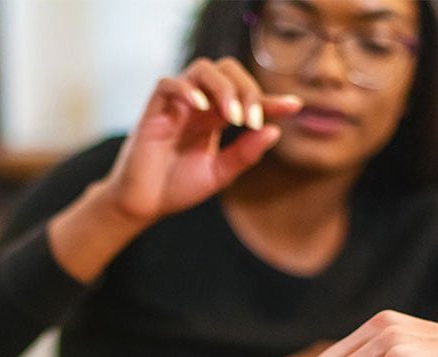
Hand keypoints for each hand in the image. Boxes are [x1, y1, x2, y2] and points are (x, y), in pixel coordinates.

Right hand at [101, 57, 302, 223]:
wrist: (143, 205)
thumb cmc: (176, 188)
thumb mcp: (218, 174)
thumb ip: (243, 154)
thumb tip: (274, 131)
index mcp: (214, 119)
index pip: (246, 97)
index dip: (270, 100)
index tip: (294, 107)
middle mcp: (197, 106)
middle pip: (227, 71)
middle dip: (246, 90)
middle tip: (251, 120)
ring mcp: (176, 105)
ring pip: (203, 69)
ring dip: (223, 87)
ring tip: (231, 116)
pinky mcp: (153, 110)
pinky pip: (168, 83)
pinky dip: (186, 89)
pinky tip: (201, 107)